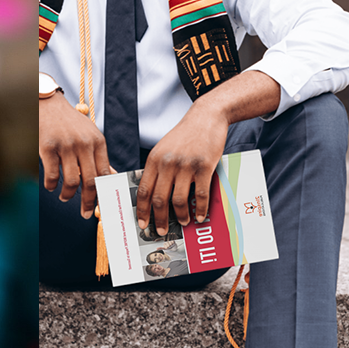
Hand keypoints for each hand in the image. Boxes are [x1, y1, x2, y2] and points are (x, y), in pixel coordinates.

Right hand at [39, 90, 113, 218]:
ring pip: (72, 181)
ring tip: (64, 198)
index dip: (103, 194)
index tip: (101, 206)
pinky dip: (52, 186)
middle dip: (88, 202)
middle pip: (90, 182)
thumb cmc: (69, 122)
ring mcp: (66, 146)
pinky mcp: (48, 147)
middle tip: (85, 213)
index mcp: (98, 142)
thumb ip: (99, 156)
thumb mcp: (89, 135)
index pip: (104, 174)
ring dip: (68, 195)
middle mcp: (84, 144)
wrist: (48, 104)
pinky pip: (53, 175)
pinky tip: (51, 187)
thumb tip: (111, 177)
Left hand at [135, 100, 227, 235]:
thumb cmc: (184, 135)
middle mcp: (167, 163)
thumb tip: (152, 195)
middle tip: (160, 230)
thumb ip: (157, 169)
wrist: (206, 117)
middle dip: (159, 219)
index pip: (143, 190)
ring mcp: (186, 165)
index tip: (142, 223)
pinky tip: (200, 216)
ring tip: (183, 223)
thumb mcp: (163, 149)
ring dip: (180, 216)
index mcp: (154, 160)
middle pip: (159, 198)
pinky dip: (200, 209)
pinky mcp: (204, 166)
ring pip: (178, 200)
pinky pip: (200, 194)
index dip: (142, 210)